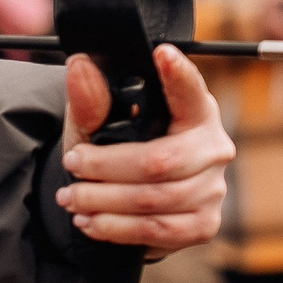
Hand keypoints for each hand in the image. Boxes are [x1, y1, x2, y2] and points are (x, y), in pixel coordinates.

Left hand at [55, 45, 234, 258]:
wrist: (121, 202)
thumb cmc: (115, 151)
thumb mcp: (95, 124)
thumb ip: (90, 99)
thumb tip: (80, 66)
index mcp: (195, 110)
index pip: (190, 90)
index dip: (178, 74)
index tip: (161, 52)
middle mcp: (212, 147)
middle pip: (159, 160)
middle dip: (104, 166)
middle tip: (72, 164)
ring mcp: (213, 188)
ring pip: (153, 198)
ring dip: (101, 200)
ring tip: (70, 198)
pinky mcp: (203, 224)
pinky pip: (157, 229)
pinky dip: (114, 227)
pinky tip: (90, 221)